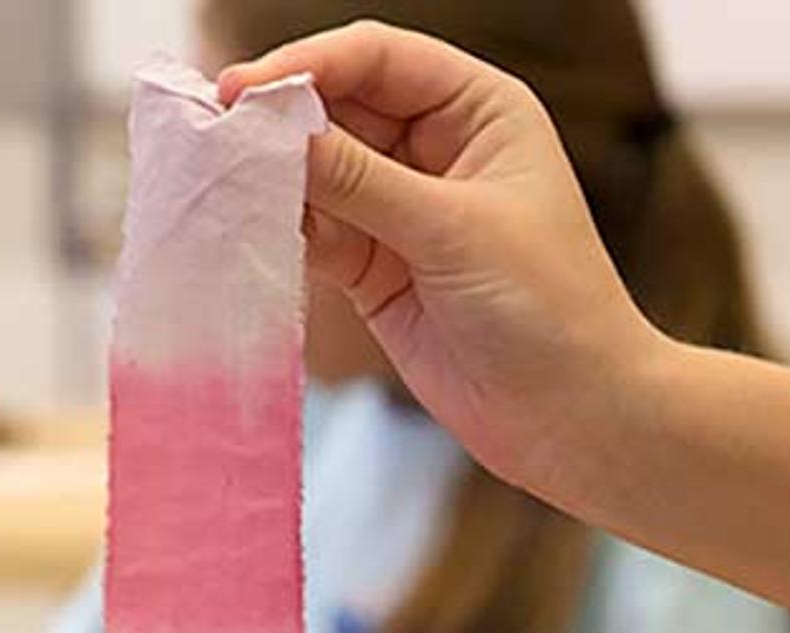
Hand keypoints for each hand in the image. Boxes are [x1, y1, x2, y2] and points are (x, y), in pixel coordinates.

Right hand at [216, 27, 662, 503]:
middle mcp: (438, 146)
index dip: (307, 65)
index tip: (245, 91)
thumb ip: (358, 179)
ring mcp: (402, 206)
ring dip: (269, 174)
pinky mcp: (375, 264)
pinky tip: (245, 226)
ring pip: (314, 167)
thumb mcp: (453, 231)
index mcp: (479, 110)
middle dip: (277, 120)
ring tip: (218, 183)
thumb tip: (269, 129)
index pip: (377, 57)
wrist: (576, 419)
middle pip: (334, 105)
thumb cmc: (552, 312)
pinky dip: (277, 225)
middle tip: (213, 138)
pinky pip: (310, 226)